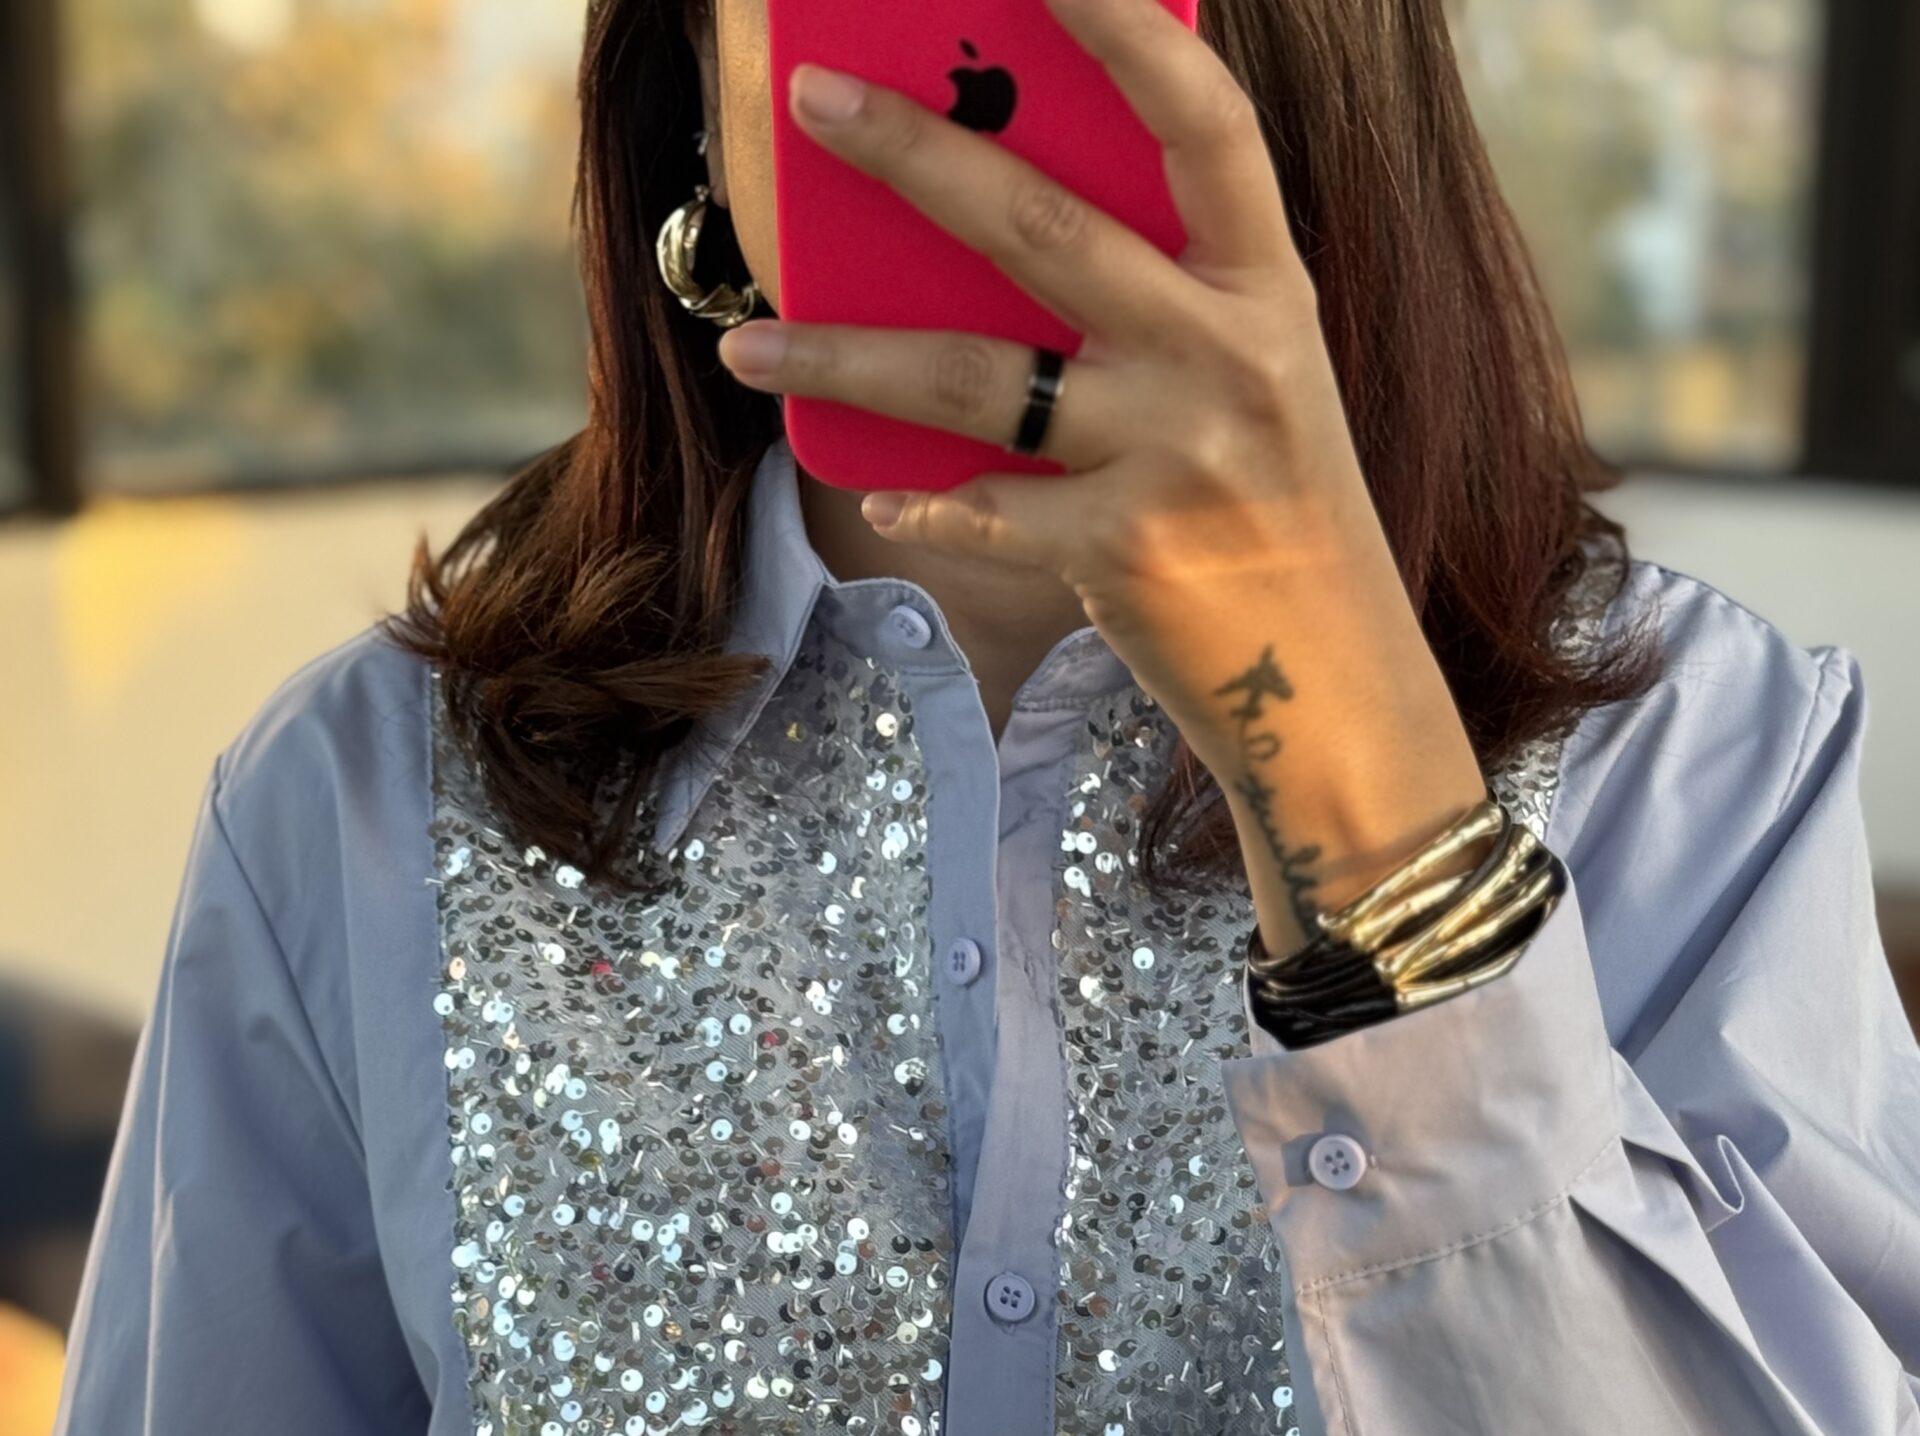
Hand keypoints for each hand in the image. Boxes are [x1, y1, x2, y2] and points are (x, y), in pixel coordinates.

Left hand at [716, 0, 1488, 962]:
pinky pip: (987, 511)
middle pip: (1045, 230)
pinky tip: (877, 498)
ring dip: (846, 358)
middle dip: (916, 153)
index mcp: (1268, 292)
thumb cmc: (1274, 516)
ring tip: (747, 350)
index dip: (1126, 30)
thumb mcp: (1254, 384)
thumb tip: (998, 222)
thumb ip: (1165, 303)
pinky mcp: (1126, 555)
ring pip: (979, 380)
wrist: (1335, 688)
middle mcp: (1229, 359)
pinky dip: (924, 506)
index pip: (1203, 125)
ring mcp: (1176, 458)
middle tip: (811, 100)